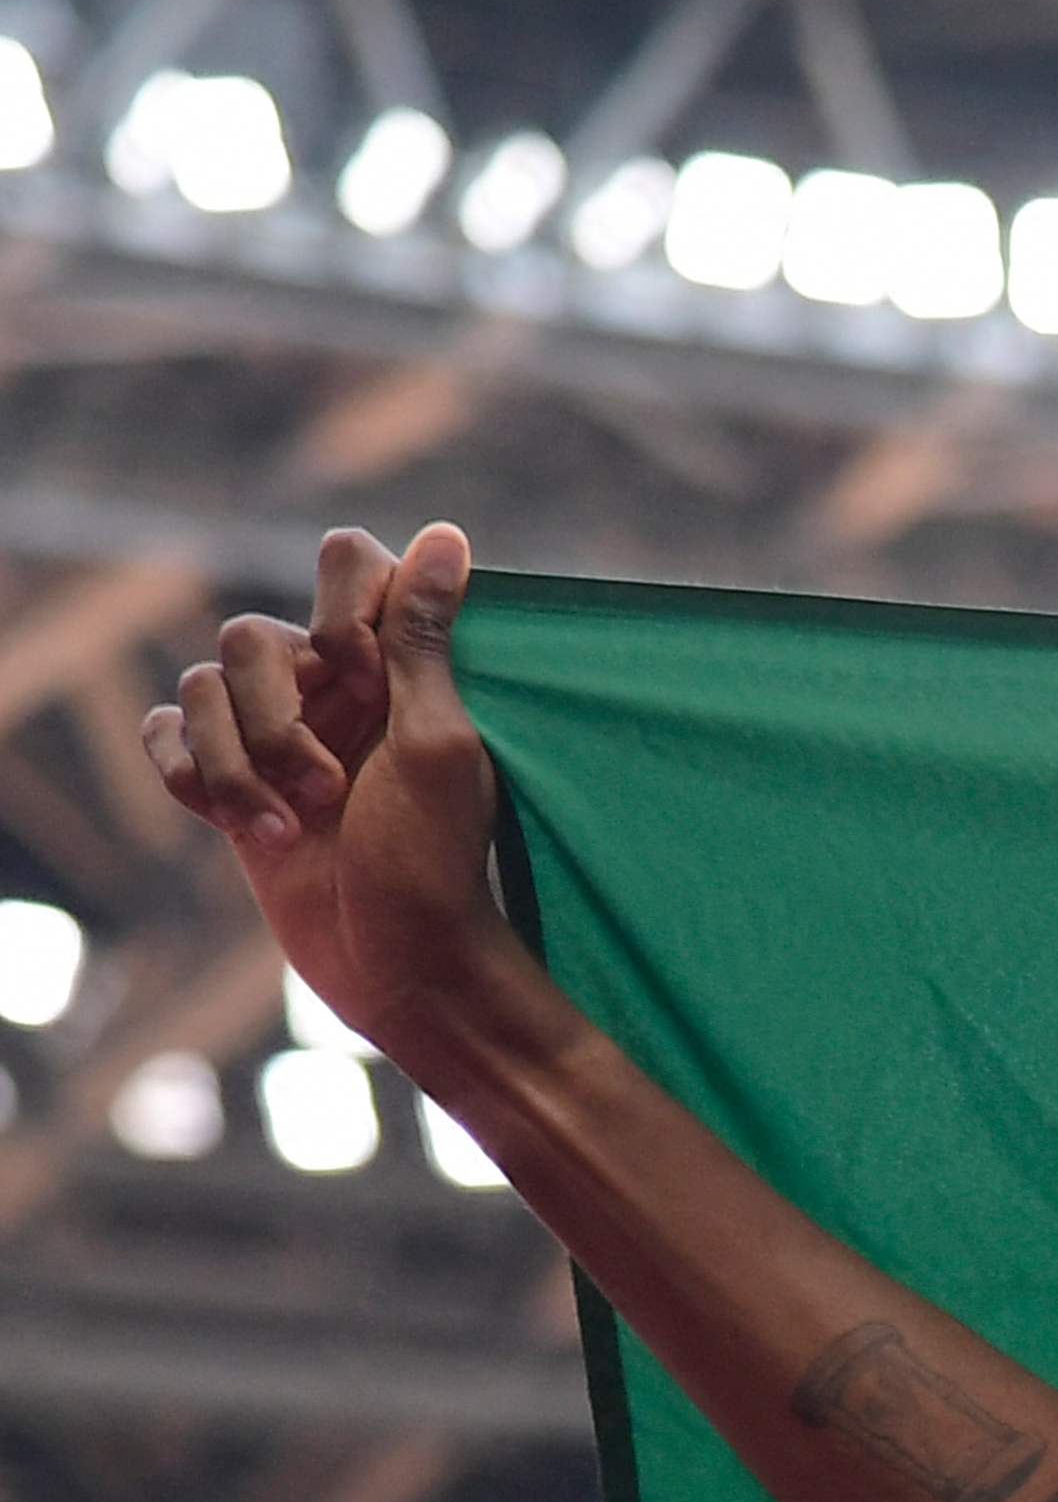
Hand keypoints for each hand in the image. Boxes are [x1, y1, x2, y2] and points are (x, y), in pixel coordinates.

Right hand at [142, 522, 535, 1080]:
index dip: (336, 610)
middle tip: (330, 789)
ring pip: (200, 690)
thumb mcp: (437, 741)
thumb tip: (446, 535)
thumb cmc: (434, 861)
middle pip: (248, 636)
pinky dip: (190, 775)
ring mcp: (275, 736)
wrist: (399, 966)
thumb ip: (425, 639)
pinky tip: (234, 823)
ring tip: (295, 828)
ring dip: (239, 767)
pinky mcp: (230, 785)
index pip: (345, 563)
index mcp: (394, 668)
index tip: (364, 674)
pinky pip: (167, 734)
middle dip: (274, 719)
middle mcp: (332, 690)